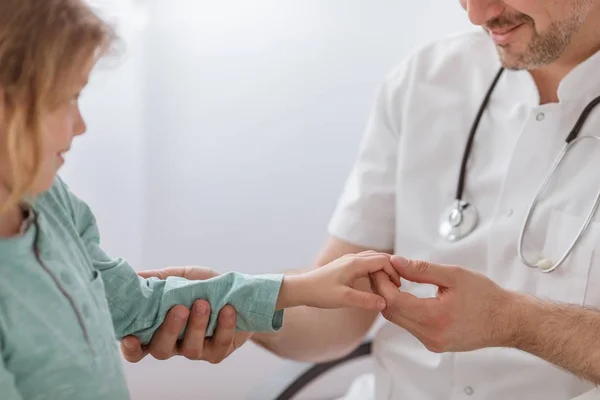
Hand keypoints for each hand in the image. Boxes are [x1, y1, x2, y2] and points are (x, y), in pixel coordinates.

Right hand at [120, 266, 252, 363]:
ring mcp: (196, 350)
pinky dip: (224, 326)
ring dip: (197, 325)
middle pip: (161, 350)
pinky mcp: (218, 352)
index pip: (137, 348)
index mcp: (159, 328)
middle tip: (179, 309)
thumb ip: (159, 279)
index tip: (131, 337)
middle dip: (169, 330)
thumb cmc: (205, 286)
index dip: (130, 348)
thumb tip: (136, 276)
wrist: (241, 293)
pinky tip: (227, 309)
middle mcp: (174, 344)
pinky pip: (219, 345)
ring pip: (190, 349)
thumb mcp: (183, 277)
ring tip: (203, 303)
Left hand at [277, 251, 401, 310]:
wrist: (301, 289)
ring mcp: (348, 261)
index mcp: (355, 263)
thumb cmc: (320, 293)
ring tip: (388, 286)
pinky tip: (374, 284)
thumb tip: (385, 303)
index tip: (398, 287)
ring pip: (372, 259)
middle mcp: (353, 258)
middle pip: (380, 257)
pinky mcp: (344, 266)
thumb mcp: (344, 299)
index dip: (394, 272)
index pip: (383, 260)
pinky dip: (374, 271)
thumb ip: (365, 300)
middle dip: (391, 269)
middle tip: (397, 286)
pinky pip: (365, 263)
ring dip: (382, 269)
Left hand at [370, 256, 517, 352]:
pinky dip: (404, 309)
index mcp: (435, 318)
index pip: (393, 301)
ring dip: (392, 300)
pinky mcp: (434, 344)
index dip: (382, 282)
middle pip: (391, 312)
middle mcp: (431, 335)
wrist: (508, 321)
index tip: (382, 267)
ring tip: (395, 279)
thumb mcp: (454, 275)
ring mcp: (432, 343)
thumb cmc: (487, 297)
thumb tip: (397, 262)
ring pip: (398, 320)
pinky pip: (410, 326)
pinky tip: (407, 295)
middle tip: (384, 271)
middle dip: (382, 290)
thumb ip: (422, 269)